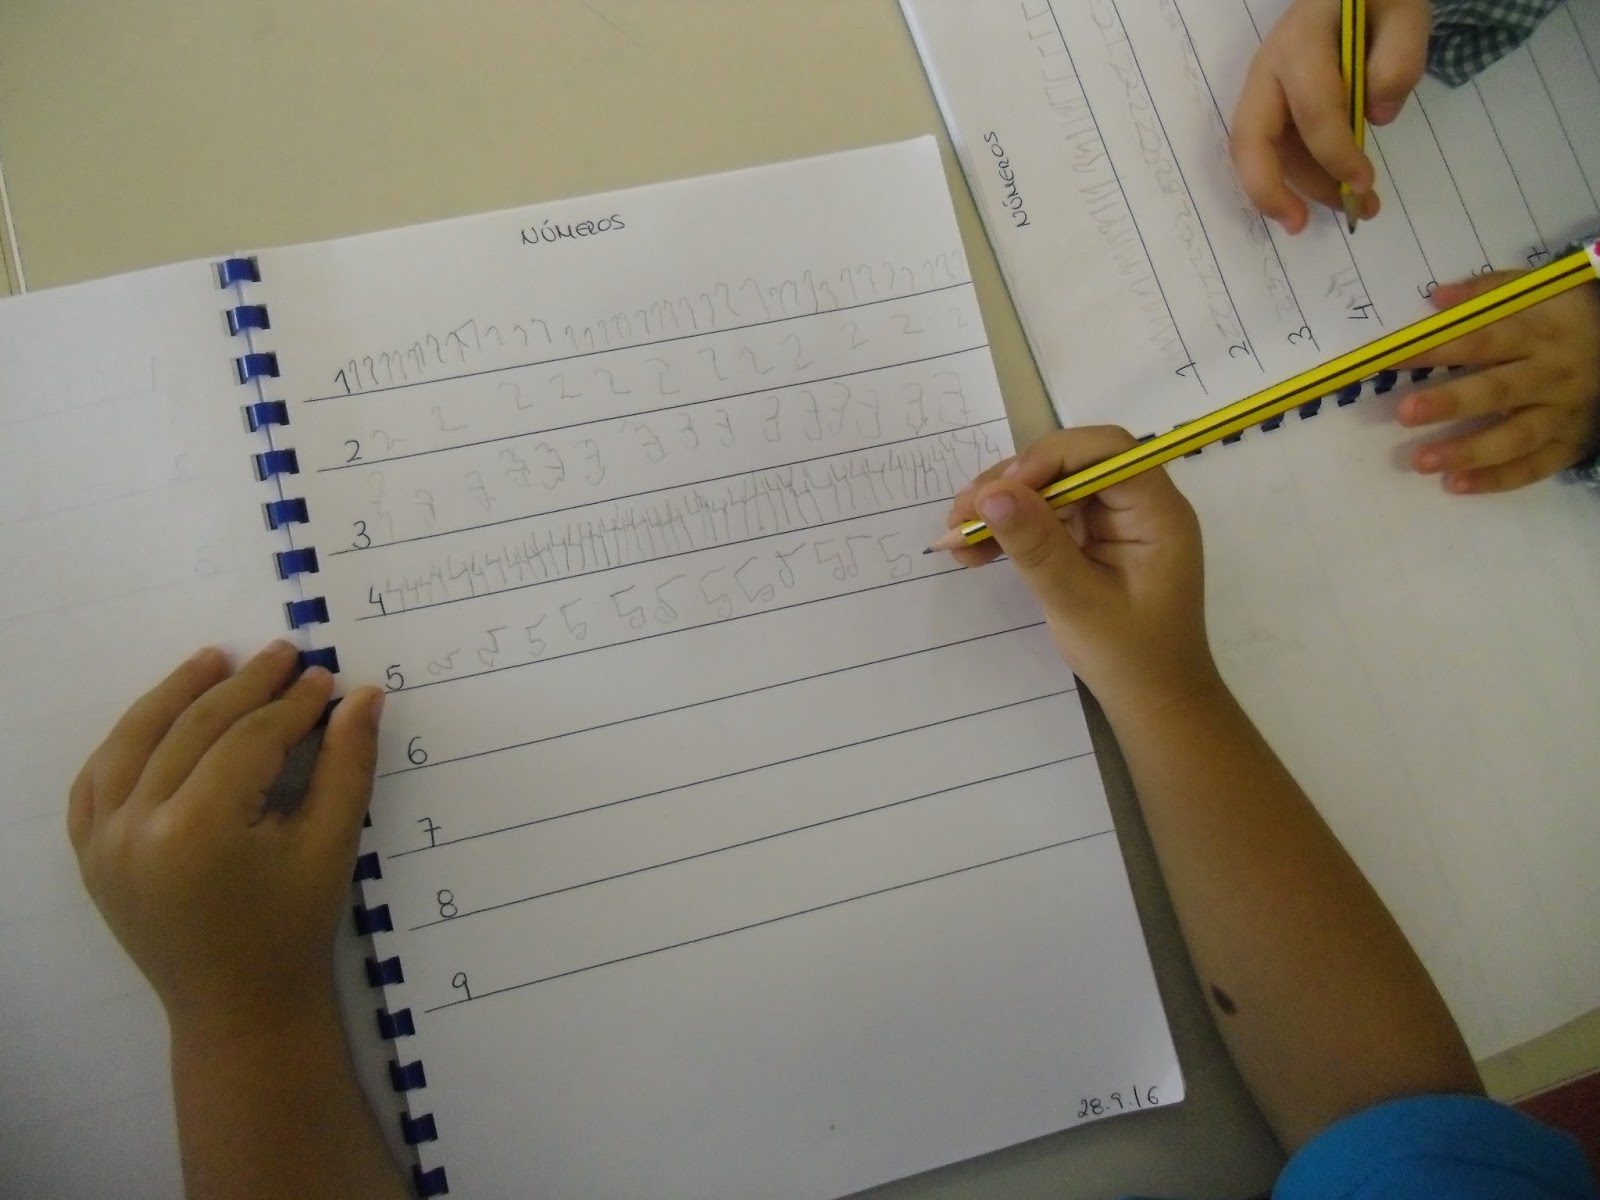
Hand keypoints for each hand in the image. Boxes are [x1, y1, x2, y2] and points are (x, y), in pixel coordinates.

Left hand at [68, 640, 384, 1034]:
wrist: (239, 1009)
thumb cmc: (293, 931)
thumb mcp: (330, 846)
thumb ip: (346, 765)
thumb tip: (362, 695)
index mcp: (199, 829)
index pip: (249, 739)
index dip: (293, 704)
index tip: (325, 678)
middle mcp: (138, 828)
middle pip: (194, 729)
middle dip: (246, 687)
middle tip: (286, 655)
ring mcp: (104, 842)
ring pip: (134, 741)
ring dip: (175, 695)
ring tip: (215, 659)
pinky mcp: (91, 856)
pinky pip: (96, 781)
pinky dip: (126, 742)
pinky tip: (157, 715)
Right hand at [946, 427, 1216, 717]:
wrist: (1153, 700)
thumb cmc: (1129, 657)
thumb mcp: (1076, 602)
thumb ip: (1036, 545)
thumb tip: (991, 494)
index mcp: (1156, 512)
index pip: (1104, 451)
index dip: (1048, 459)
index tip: (1000, 492)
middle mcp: (1138, 504)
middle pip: (1070, 464)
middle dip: (1012, 484)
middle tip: (960, 514)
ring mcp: (1115, 521)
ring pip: (1051, 489)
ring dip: (1003, 508)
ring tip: (955, 536)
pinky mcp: (1093, 539)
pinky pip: (1049, 519)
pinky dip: (1012, 531)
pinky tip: (973, 551)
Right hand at [1230, 0, 1429, 232]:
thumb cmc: (1379, 0)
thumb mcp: (1405, 12)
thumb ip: (1398, 59)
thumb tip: (1375, 116)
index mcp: (1300, 44)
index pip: (1312, 110)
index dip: (1335, 154)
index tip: (1365, 184)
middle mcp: (1268, 71)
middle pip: (1250, 140)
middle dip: (1269, 190)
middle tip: (1300, 225)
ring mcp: (1266, 91)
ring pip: (1264, 153)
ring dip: (1300, 190)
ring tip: (1354, 209)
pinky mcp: (1275, 107)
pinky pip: (1279, 150)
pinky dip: (1303, 178)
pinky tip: (1338, 190)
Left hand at [1398, 273, 1599, 492]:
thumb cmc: (1568, 316)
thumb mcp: (1536, 291)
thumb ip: (1486, 293)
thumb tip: (1435, 298)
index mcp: (1540, 333)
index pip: (1482, 340)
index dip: (1438, 349)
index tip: (1392, 358)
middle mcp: (1552, 375)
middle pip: (1499, 391)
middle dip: (1451, 403)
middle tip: (1404, 412)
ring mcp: (1563, 414)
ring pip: (1516, 438)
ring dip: (1467, 451)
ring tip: (1420, 461)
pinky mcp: (1570, 444)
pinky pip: (1534, 467)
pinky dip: (1496, 479)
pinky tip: (1456, 484)